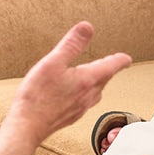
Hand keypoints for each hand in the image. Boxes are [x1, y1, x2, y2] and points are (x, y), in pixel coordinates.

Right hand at [11, 22, 131, 141]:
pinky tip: (77, 93)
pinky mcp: (72, 116)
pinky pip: (86, 101)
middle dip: (109, 69)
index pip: (112, 66)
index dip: (121, 60)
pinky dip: (87, 92)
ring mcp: (81, 108)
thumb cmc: (37, 96)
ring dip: (99, 81)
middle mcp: (88, 95)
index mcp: (87, 80)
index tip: (127, 58)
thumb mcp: (53, 62)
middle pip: (105, 79)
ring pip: (97, 91)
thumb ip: (72, 44)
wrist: (26, 127)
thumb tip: (87, 27)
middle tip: (112, 62)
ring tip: (95, 75)